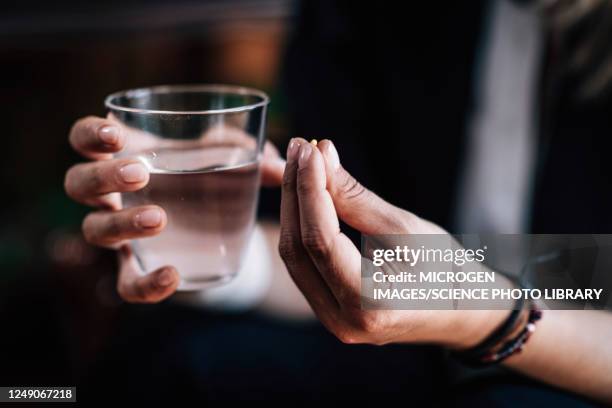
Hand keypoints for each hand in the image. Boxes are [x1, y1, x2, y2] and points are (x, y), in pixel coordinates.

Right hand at [64, 116, 285, 302]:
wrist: (217, 224)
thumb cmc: (212, 176)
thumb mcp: (227, 157)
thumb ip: (249, 152)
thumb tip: (278, 164)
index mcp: (127, 156)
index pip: (84, 139)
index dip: (88, 134)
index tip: (116, 135)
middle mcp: (112, 194)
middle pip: (78, 183)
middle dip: (103, 177)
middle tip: (140, 174)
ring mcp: (119, 233)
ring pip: (94, 230)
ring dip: (120, 224)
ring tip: (159, 219)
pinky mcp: (137, 268)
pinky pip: (126, 283)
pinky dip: (145, 284)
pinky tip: (172, 276)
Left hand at [278, 138, 506, 346]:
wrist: (459, 308)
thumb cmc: (444, 268)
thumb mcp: (406, 229)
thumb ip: (356, 198)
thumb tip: (322, 157)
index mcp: (370, 305)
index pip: (320, 240)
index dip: (309, 190)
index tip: (308, 150)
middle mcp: (343, 320)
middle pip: (298, 249)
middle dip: (295, 193)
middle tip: (300, 148)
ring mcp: (331, 319)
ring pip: (295, 256)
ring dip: (294, 206)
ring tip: (301, 163)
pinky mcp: (328, 308)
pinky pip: (303, 263)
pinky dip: (302, 225)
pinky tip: (305, 193)